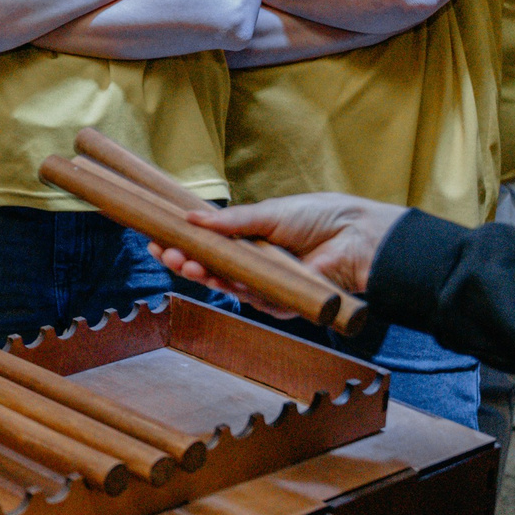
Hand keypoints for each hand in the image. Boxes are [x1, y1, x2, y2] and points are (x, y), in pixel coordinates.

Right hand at [150, 193, 405, 295]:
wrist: (357, 237)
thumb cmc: (320, 218)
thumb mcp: (269, 212)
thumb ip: (232, 220)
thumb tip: (191, 217)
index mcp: (249, 240)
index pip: (208, 245)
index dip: (182, 243)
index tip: (157, 236)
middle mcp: (254, 264)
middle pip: (210, 268)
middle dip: (182, 261)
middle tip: (164, 252)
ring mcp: (265, 284)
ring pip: (224, 284)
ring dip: (200, 274)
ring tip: (182, 262)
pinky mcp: (280, 302)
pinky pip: (249, 297)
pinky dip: (230, 286)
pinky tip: (213, 275)